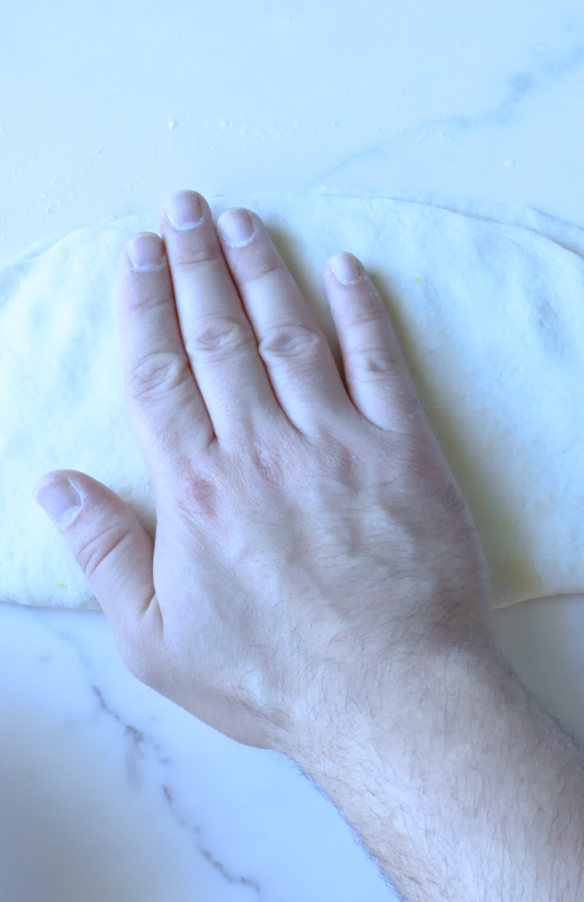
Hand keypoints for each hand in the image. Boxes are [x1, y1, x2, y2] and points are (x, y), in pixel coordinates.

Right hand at [33, 189, 490, 751]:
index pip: (160, 374)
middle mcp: (262, 449)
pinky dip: (361, 312)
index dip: (146, 306)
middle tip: (184, 208)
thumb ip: (104, 552)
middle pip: (218, 336)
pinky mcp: (403, 452)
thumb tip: (56, 484)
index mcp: (197, 489)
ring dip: (262, 271)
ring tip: (242, 220)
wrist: (389, 694)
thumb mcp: (157, 638)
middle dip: (196, 263)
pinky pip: (379, 364)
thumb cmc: (271, 675)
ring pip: (289, 335)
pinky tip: (343, 269)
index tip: (140, 254)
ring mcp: (336, 444)